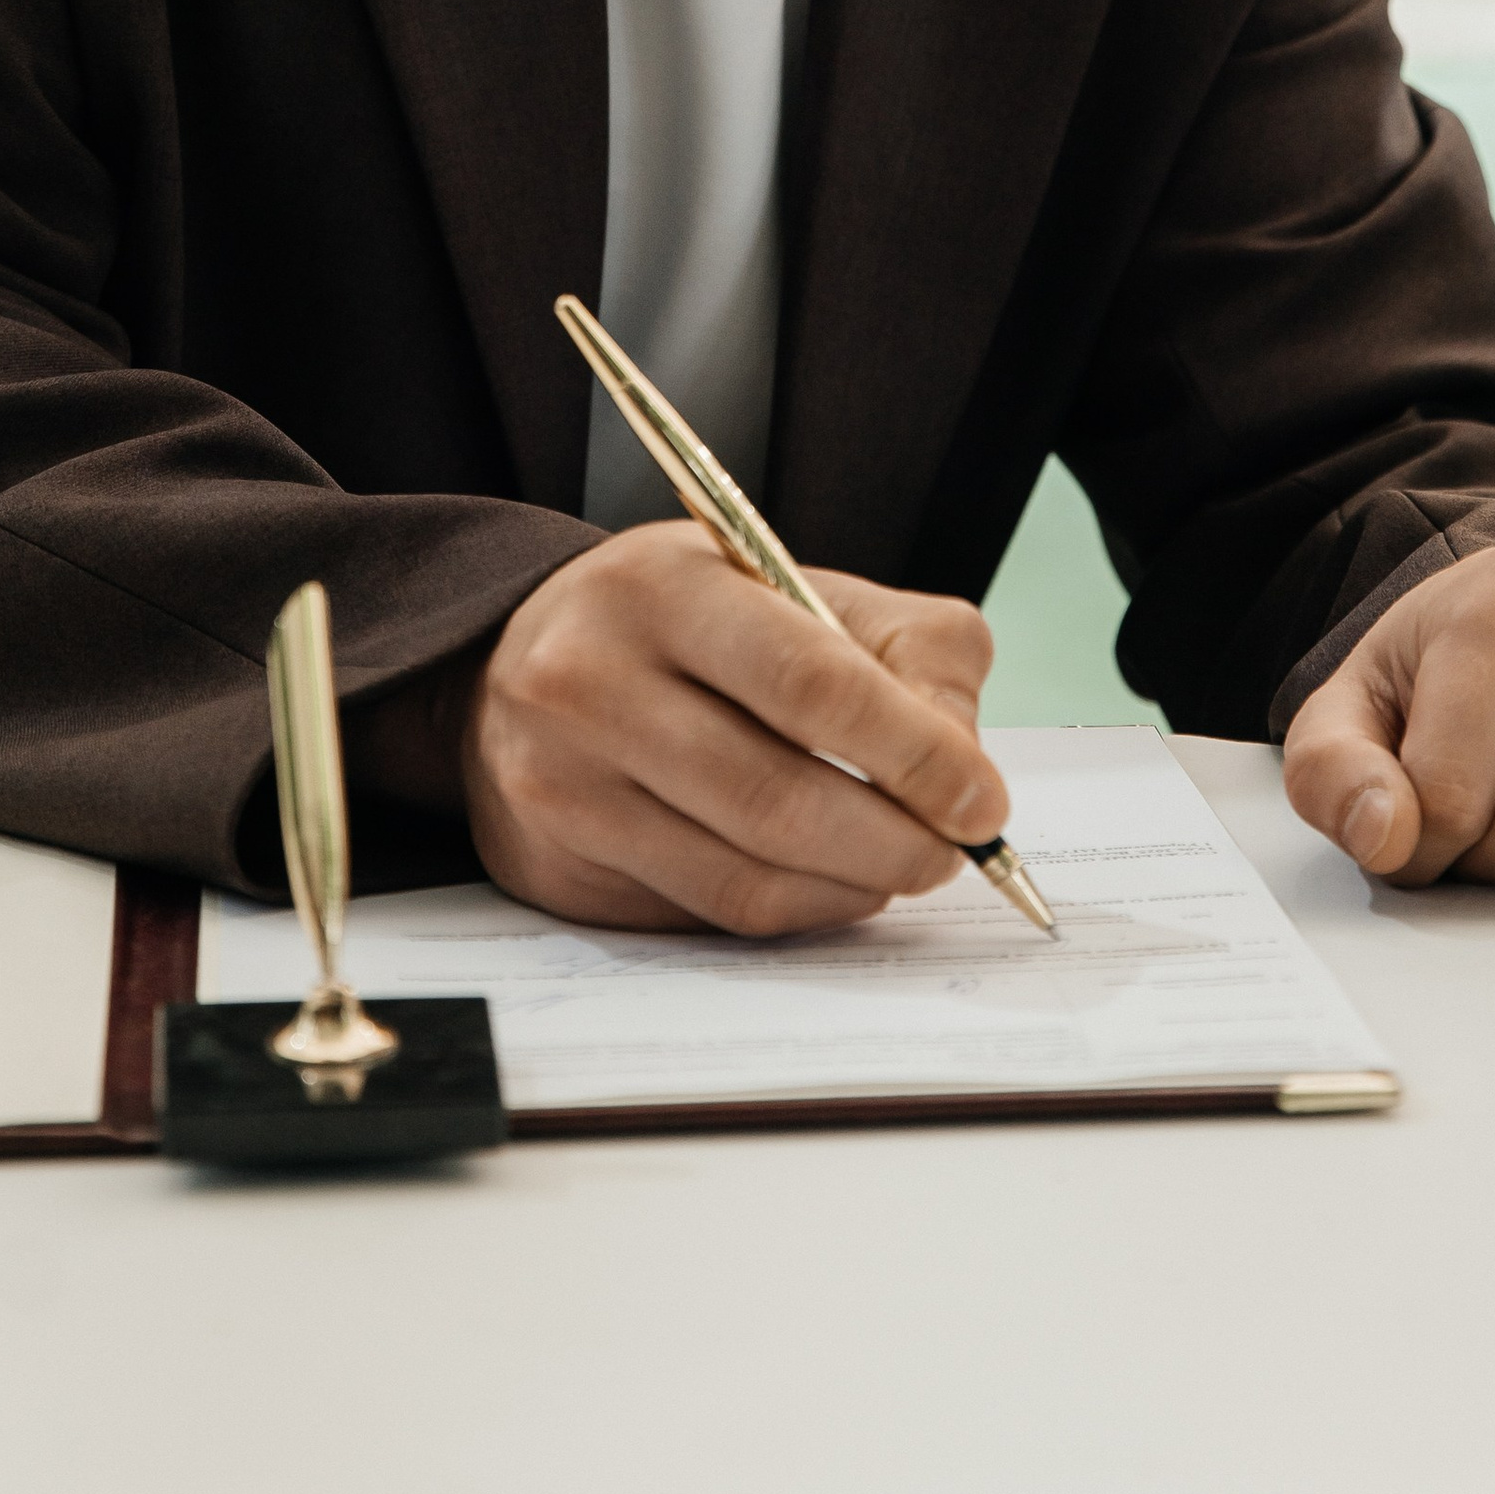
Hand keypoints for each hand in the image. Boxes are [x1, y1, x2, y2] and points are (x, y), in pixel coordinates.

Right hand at [457, 521, 1005, 933]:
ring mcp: (565, 782)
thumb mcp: (784, 580)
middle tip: (953, 853)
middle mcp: (592, 680)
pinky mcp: (560, 865)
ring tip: (902, 866)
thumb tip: (962, 761)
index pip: (807, 679)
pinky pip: (707, 912)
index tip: (980, 800)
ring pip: (745, 873)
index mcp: (663, 587)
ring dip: (853, 886)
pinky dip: (796, 910)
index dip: (911, 750)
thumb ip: (901, 646)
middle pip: (776, 796)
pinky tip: (830, 884)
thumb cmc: (681, 624)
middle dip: (895, 840)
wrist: (513, 667)